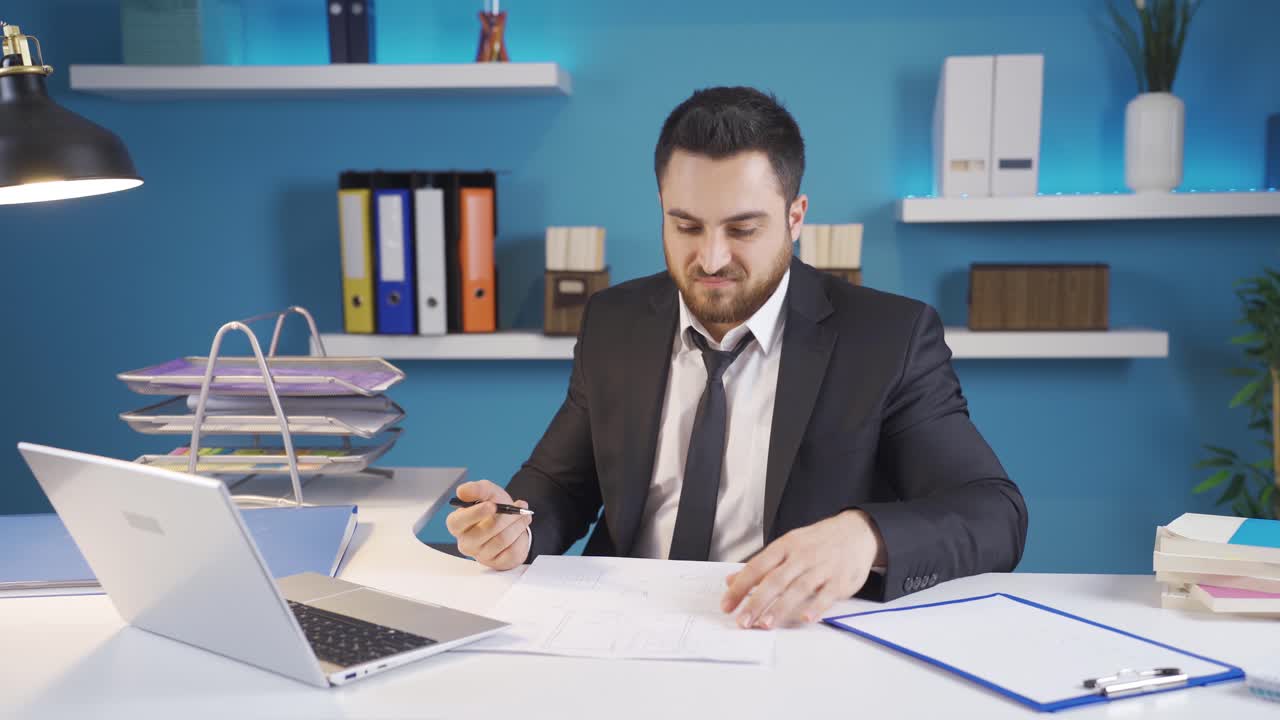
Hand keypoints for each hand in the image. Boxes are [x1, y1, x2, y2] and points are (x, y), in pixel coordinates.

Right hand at [444, 480, 531, 570]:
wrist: (510, 523)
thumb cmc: (495, 509)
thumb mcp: (488, 493)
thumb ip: (476, 489)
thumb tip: (462, 491)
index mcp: (457, 525)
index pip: (458, 522)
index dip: (475, 513)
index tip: (491, 505)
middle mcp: (466, 542)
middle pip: (486, 530)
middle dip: (506, 516)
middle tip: (517, 507)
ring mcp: (481, 555)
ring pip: (502, 539)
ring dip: (517, 524)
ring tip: (522, 515)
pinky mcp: (497, 563)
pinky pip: (513, 551)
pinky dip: (521, 536)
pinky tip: (520, 530)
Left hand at [721, 510, 884, 628]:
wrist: (856, 531)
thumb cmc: (817, 542)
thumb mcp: (787, 546)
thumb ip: (761, 565)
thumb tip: (732, 580)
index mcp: (785, 546)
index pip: (756, 567)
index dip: (739, 587)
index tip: (727, 605)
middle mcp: (801, 556)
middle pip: (774, 580)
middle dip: (756, 602)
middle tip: (742, 621)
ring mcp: (822, 568)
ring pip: (798, 588)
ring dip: (781, 608)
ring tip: (765, 624)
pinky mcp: (840, 580)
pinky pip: (827, 595)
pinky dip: (816, 606)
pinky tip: (806, 618)